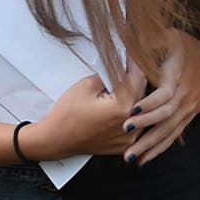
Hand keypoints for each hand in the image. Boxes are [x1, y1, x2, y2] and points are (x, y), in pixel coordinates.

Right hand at [23, 67, 143, 160]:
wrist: (55, 139)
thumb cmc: (67, 114)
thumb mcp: (86, 85)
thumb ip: (110, 74)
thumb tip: (122, 66)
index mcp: (123, 107)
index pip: (139, 78)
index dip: (136, 64)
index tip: (134, 55)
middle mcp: (131, 124)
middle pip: (143, 94)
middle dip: (137, 79)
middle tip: (130, 67)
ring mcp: (129, 137)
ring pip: (142, 110)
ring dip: (137, 96)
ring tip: (126, 85)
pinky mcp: (124, 144)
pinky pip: (136, 124)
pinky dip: (133, 113)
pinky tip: (123, 104)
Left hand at [125, 30, 199, 165]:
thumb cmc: (192, 48)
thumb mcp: (173, 36)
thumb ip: (152, 36)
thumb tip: (128, 35)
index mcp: (178, 77)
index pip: (165, 94)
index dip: (151, 102)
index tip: (133, 109)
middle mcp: (184, 97)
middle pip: (165, 117)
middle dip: (145, 127)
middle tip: (125, 132)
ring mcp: (187, 110)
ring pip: (168, 131)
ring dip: (150, 145)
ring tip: (131, 158)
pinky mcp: (187, 117)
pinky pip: (173, 136)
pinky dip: (159, 148)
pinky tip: (144, 160)